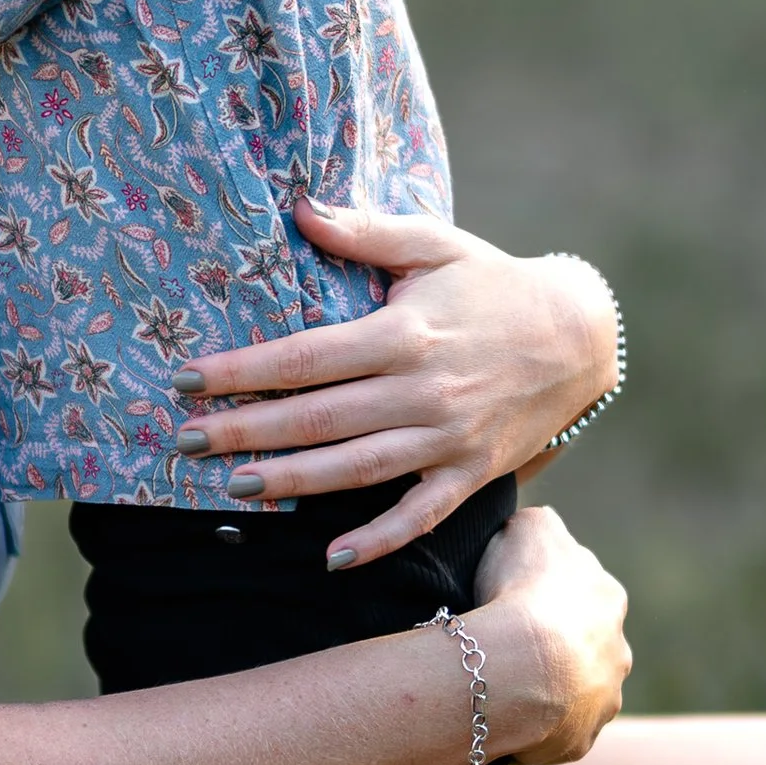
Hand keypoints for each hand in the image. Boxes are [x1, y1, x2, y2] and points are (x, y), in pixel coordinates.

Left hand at [172, 205, 619, 569]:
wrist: (581, 337)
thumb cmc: (493, 284)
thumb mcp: (434, 244)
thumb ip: (364, 233)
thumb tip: (300, 207)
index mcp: (404, 333)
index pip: (304, 357)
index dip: (240, 371)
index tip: (185, 380)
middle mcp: (422, 391)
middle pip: (318, 418)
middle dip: (246, 431)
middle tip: (183, 441)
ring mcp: (448, 438)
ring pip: (357, 469)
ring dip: (293, 482)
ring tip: (235, 487)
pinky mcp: (471, 473)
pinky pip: (420, 515)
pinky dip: (379, 539)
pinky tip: (332, 558)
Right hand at [470, 501, 630, 764]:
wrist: (523, 666)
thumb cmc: (522, 591)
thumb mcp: (531, 528)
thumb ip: (541, 527)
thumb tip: (540, 532)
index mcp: (608, 598)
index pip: (582, 594)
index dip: (548, 596)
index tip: (516, 601)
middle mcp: (618, 651)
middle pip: (586, 647)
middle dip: (556, 647)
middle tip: (510, 646)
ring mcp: (604, 699)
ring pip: (577, 693)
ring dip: (549, 688)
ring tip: (502, 685)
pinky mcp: (581, 739)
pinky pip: (556, 732)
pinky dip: (534, 726)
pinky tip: (503, 714)